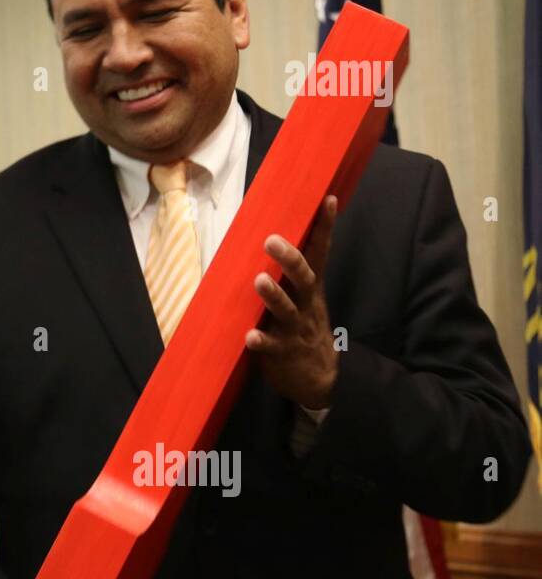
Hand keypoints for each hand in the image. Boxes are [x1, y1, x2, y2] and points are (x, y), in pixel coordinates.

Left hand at [245, 195, 339, 409]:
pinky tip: (250, 336)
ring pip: (286, 310)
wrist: (320, 379)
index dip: (325, 228)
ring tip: (259, 280)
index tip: (327, 199)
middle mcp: (306, 305)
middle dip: (289, 259)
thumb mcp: (305, 299)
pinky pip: (271, 347)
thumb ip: (292, 274)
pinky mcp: (282, 353)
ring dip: (273, 295)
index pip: (320, 254)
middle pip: (304, 278)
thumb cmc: (303, 328)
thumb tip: (273, 235)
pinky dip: (261, 341)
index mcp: (311, 290)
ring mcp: (295, 329)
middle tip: (271, 240)